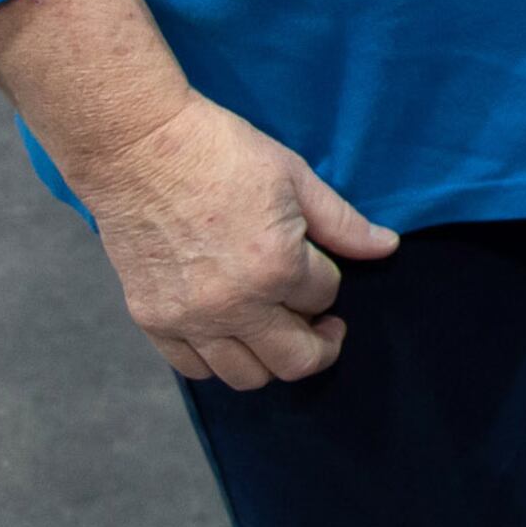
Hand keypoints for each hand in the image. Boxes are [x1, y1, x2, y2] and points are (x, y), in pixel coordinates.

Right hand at [71, 94, 399, 388]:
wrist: (139, 149)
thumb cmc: (221, 153)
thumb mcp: (295, 177)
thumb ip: (343, 223)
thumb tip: (386, 248)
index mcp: (275, 266)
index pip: (324, 296)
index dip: (328, 280)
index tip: (317, 261)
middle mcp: (233, 305)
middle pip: (295, 360)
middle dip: (321, 345)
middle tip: (323, 326)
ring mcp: (189, 319)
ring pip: (246, 378)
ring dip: (272, 359)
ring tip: (277, 328)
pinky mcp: (152, 321)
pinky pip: (195, 370)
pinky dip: (219, 359)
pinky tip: (231, 331)